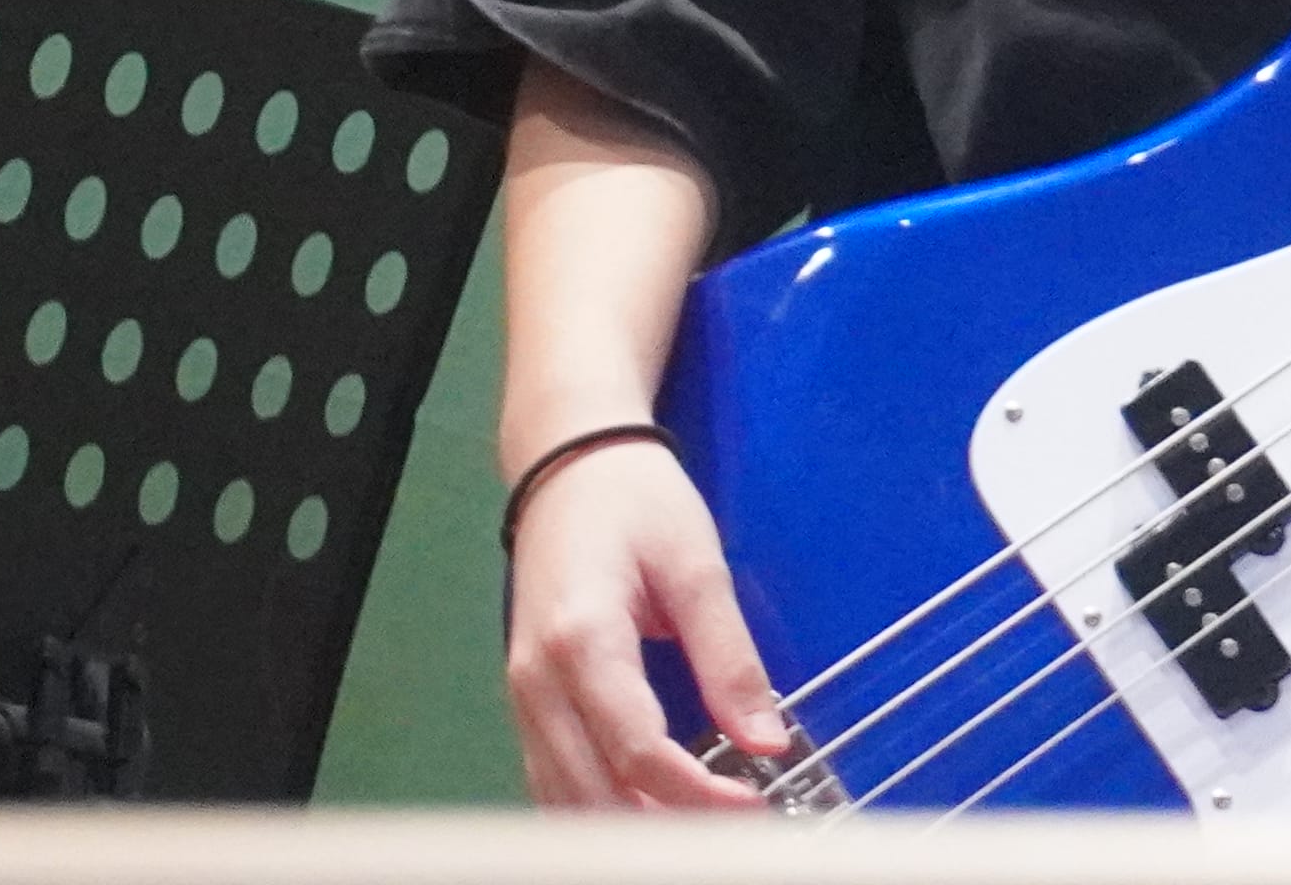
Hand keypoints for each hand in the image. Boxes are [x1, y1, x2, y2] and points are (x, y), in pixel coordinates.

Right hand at [501, 429, 790, 810]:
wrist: (568, 461)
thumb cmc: (634, 500)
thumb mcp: (697, 564)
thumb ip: (729, 657)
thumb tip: (768, 739)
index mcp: (582, 640)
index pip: (637, 752)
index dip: (698, 797)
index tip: (754, 805)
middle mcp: (538, 680)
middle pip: (593, 793)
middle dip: (664, 827)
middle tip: (732, 829)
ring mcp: (523, 694)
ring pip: (563, 799)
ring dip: (627, 827)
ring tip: (697, 828)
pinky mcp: (527, 699)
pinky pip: (552, 777)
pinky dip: (597, 807)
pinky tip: (646, 814)